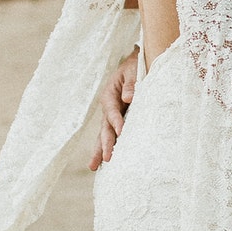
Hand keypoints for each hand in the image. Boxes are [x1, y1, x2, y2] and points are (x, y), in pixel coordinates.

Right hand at [89, 52, 137, 169]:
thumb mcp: (134, 70)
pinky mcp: (119, 120)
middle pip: (105, 127)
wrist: (136, 63)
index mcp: (110, 93)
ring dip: (101, 150)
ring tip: (94, 167)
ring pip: (105, 134)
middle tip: (107, 159)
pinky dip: (108, 147)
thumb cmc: (136, 66)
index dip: (116, 121)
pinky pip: (112, 135)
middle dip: (105, 143)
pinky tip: (104, 162)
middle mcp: (108, 106)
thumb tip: (128, 98)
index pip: (112, 110)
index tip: (121, 132)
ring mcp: (112, 115)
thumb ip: (132, 83)